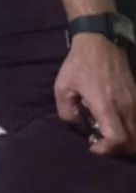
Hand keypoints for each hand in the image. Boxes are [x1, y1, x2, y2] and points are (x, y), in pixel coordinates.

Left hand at [55, 33, 135, 154]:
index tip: (94, 147)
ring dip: (126, 140)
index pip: (117, 138)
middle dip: (118, 149)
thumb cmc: (79, 64)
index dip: (107, 149)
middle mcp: (125, 106)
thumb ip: (66, 110)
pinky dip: (131, 129)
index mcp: (106, 105)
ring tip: (108, 135)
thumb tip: (76, 123)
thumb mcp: (63, 87)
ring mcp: (135, 101)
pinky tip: (115, 122)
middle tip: (102, 143)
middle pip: (133, 142)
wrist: (100, 43)